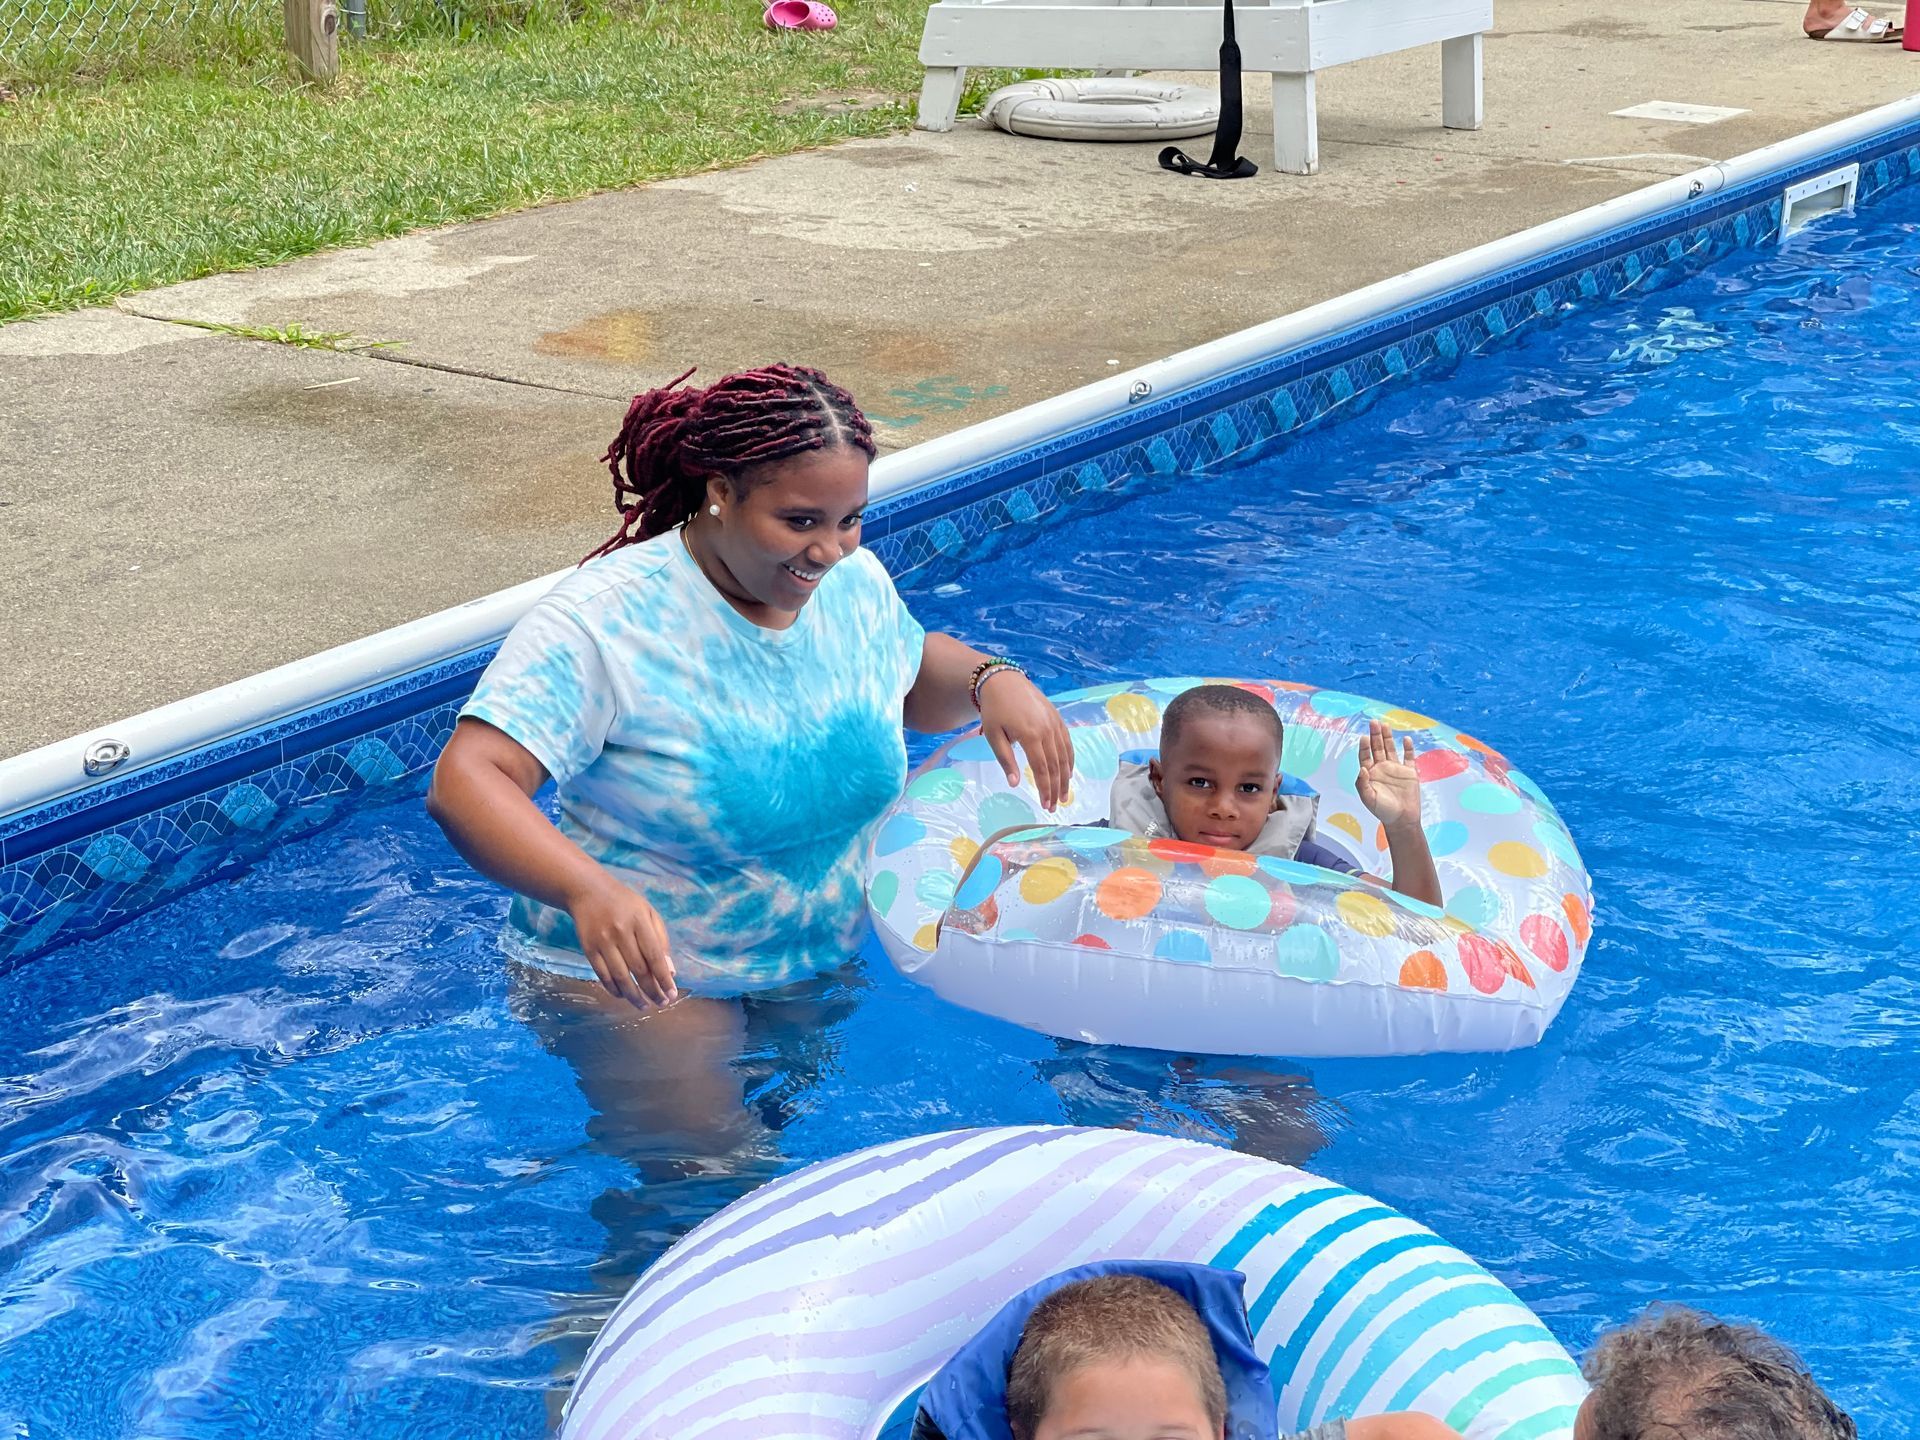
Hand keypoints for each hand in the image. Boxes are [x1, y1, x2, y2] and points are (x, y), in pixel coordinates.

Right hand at [565, 872, 677, 1009]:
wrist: (588, 891)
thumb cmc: (624, 904)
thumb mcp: (648, 913)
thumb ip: (661, 939)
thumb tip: (670, 971)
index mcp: (640, 921)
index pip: (655, 956)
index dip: (664, 978)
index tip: (672, 994)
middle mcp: (621, 932)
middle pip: (639, 969)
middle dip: (652, 990)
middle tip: (661, 1004)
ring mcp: (602, 941)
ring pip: (620, 976)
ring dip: (634, 996)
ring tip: (644, 1005)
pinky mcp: (588, 949)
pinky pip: (603, 975)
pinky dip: (614, 989)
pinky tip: (624, 996)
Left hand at [977, 670, 1073, 809]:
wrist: (1004, 680)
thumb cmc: (995, 709)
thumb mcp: (994, 735)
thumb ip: (1006, 760)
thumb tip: (1015, 784)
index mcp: (1030, 735)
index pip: (1041, 769)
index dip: (1044, 789)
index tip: (1045, 805)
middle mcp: (1047, 730)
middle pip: (1055, 766)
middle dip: (1056, 788)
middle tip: (1055, 806)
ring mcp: (1055, 724)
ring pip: (1064, 756)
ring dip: (1065, 778)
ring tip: (1064, 795)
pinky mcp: (1057, 719)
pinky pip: (1067, 743)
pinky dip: (1069, 760)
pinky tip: (1068, 772)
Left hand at [1355, 720, 1421, 830]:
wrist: (1402, 820)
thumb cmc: (1382, 810)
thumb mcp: (1369, 798)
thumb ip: (1363, 784)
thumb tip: (1362, 768)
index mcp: (1370, 773)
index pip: (1365, 755)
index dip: (1364, 746)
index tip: (1363, 737)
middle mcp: (1382, 768)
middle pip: (1377, 747)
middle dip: (1375, 735)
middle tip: (1374, 722)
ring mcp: (1396, 769)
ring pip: (1391, 749)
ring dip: (1388, 737)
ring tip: (1385, 725)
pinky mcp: (1409, 773)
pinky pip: (1409, 757)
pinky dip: (1408, 748)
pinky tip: (1405, 739)